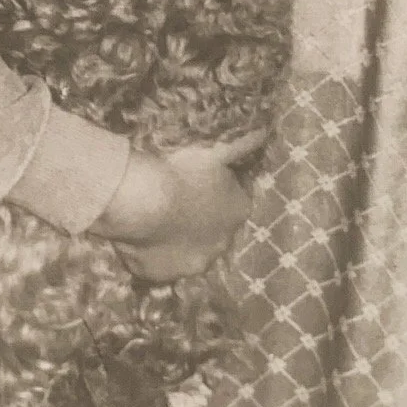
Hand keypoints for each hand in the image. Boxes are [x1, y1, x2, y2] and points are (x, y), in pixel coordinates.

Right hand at [91, 128, 266, 282]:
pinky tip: (139, 236)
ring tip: (154, 220)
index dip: (217, 192)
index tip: (199, 182)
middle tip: (176, 202)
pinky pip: (156, 264)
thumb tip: (266, 131)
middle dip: (200, 221)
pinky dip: (149, 253)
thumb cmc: (180, 170)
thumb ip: (243, 143)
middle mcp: (221, 244)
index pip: (234, 202)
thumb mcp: (215, 150)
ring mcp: (190, 264)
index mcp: (238, 212)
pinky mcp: (159, 275)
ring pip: (185, 251)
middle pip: (213, 231)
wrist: (140, 200)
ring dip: (176, 240)